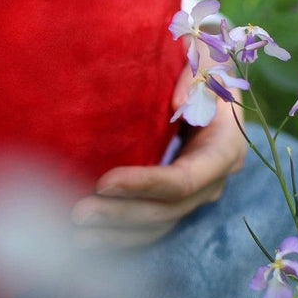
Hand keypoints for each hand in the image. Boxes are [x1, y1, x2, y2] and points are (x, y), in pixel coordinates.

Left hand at [70, 58, 247, 247]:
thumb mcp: (206, 56)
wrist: (206, 79)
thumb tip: (179, 105)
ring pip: (157, 225)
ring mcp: (195, 195)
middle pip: (167, 210)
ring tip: (73, 235)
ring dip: (115, 233)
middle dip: (120, 214)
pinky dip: (119, 236)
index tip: (102, 181)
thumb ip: (198, 75)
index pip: (184, 179)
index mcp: (224, 148)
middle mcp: (212, 179)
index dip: (144, 184)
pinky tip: (84, 240)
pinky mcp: (176, 200)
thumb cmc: (200, 63)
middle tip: (76, 213)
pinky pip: (150, 227)